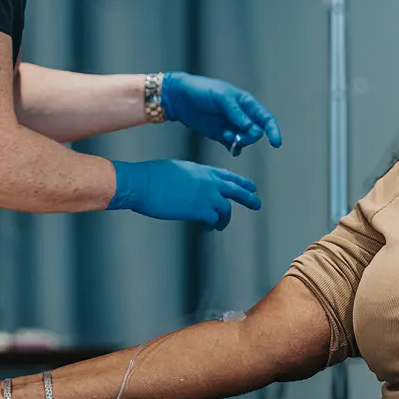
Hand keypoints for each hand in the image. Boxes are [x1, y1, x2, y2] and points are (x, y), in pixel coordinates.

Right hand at [109, 159, 260, 229]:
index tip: (250, 186)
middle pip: (236, 190)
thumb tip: (192, 187)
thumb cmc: (151, 176)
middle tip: (257, 203)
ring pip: (226, 209)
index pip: (227, 176)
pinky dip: (212, 225)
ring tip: (221, 225)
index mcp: (202, 170)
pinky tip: (208, 228)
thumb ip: (190, 178)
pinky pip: (213, 220)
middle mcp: (209, 181)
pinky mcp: (199, 210)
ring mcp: (206, 195)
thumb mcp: (176, 170)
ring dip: (225, 219)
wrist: (142, 183)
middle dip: (248, 197)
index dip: (240, 182)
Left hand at [161, 73, 281, 154]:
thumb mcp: (220, 97)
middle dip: (250, 137)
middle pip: (257, 132)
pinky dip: (235, 149)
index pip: (265, 118)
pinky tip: (231, 149)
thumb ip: (236, 112)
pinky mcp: (221, 135)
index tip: (276, 144)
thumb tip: (251, 127)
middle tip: (236, 136)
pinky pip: (234, 145)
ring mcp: (232, 126)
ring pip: (245, 140)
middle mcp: (242, 115)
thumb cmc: (202, 90)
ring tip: (225, 136)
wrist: (179, 97)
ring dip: (240, 141)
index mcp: (246, 103)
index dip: (273, 130)